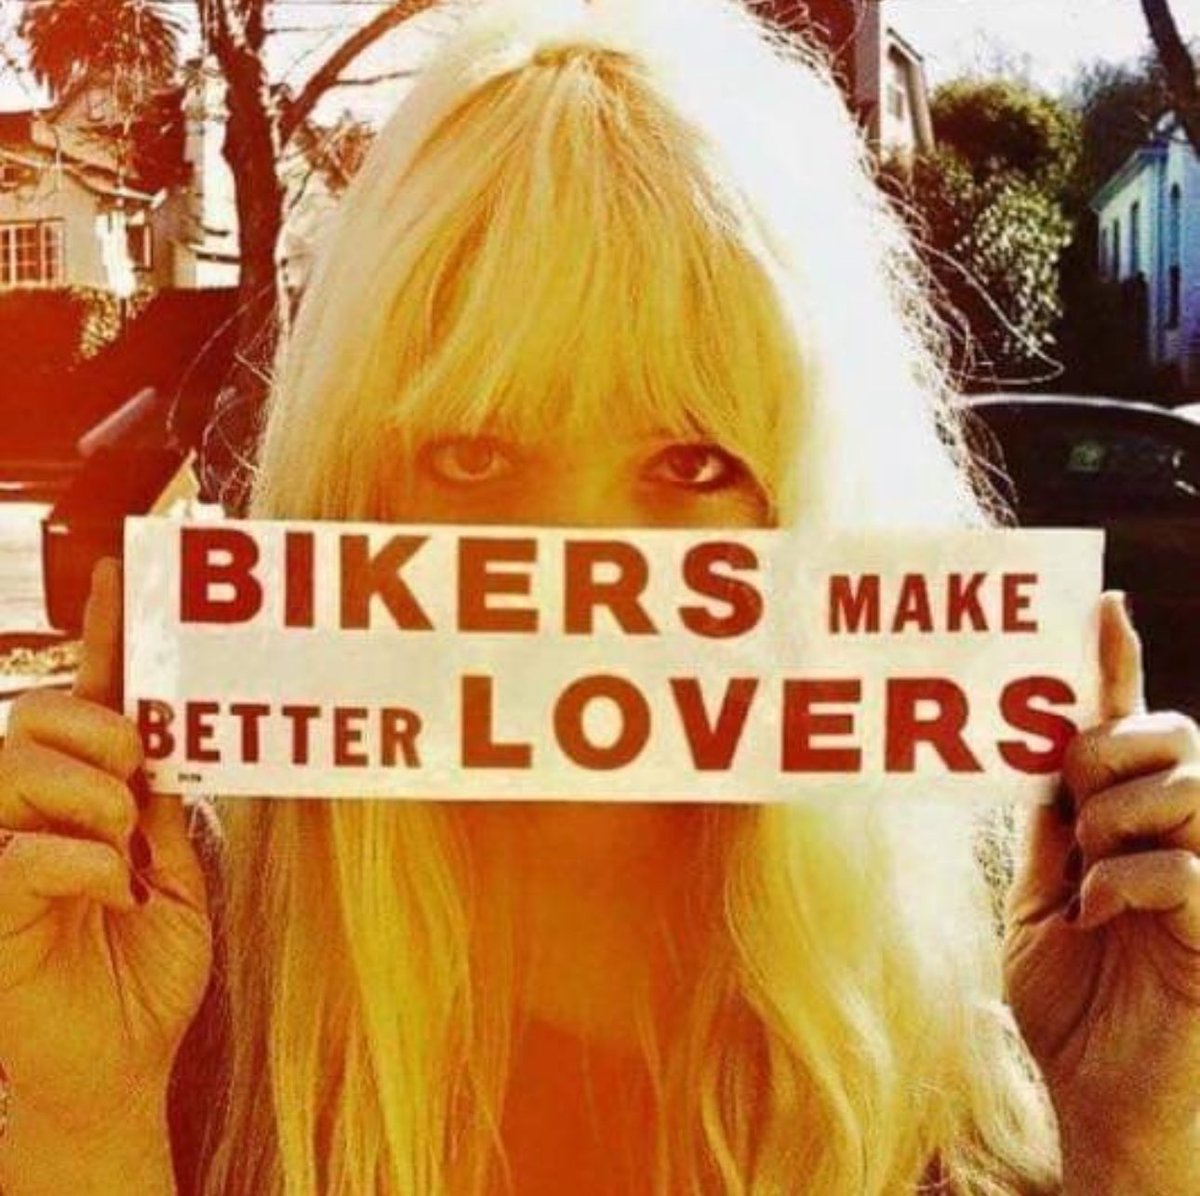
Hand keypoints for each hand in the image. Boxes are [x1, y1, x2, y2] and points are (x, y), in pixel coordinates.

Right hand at [0, 558, 211, 1172]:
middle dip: (97, 732)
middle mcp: (32, 813)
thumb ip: (165, 803)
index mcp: (88, 796)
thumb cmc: (146, 971)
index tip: (123, 565)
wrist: (120, 1062)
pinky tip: (108, 892)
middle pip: (36, 715)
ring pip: (16, 764)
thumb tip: (165, 739)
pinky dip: (79, 862)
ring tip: (122, 845)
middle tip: (134, 783)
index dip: (104, 631)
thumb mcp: (177, 870)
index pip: (91, 698)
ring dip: (88, 795)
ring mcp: (0, 854)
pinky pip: (18, 850)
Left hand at [1004, 593, 1199, 1191]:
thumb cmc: (1067, 1009)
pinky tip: (1106, 915)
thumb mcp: (1035, 903)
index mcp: (1123, 827)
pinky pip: (1191, 865)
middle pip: (1171, 735)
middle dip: (1110, 749)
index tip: (1103, 605)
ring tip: (1090, 869)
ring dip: (1120, 814)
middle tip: (1076, 807)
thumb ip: (1048, 830)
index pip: (1125, 730)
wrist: (1094, 1103)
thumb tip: (1045, 751)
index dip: (1116, 665)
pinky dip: (1133, 880)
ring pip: (1189, 783)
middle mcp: (1179, 841)